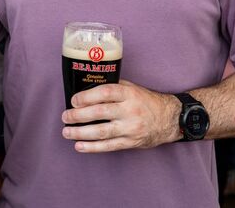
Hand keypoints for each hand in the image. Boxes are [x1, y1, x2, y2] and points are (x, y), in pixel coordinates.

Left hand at [61, 80, 180, 151]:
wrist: (169, 119)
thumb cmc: (146, 101)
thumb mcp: (131, 88)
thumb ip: (112, 88)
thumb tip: (86, 89)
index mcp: (129, 94)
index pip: (105, 93)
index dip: (86, 97)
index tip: (73, 100)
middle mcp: (130, 110)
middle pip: (99, 113)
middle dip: (78, 115)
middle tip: (65, 116)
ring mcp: (130, 128)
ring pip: (102, 132)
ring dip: (80, 133)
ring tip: (66, 132)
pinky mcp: (131, 142)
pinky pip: (109, 146)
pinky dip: (92, 147)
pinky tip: (79, 145)